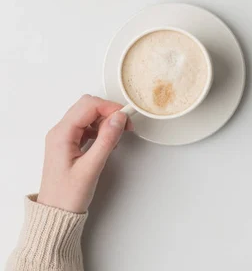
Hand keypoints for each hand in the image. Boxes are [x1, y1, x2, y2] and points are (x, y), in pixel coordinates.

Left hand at [37, 95, 132, 212]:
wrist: (55, 214)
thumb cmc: (68, 195)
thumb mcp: (91, 168)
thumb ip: (106, 140)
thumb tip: (119, 118)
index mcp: (61, 134)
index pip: (88, 106)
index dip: (110, 108)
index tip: (126, 118)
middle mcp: (60, 131)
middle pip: (87, 106)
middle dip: (108, 111)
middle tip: (125, 126)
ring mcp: (64, 137)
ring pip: (87, 115)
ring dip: (105, 120)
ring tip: (117, 136)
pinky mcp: (69, 143)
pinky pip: (86, 126)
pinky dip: (100, 129)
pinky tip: (108, 142)